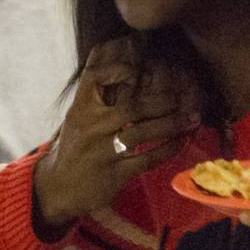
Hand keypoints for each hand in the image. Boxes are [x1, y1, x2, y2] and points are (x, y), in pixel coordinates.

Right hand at [33, 40, 198, 229]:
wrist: (57, 188)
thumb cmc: (75, 146)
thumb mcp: (79, 118)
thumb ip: (99, 95)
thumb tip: (125, 61)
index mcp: (80, 109)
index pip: (94, 77)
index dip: (118, 68)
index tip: (138, 68)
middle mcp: (91, 127)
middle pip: (131, 108)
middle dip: (161, 101)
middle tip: (181, 97)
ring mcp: (102, 152)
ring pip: (142, 133)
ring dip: (171, 124)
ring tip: (192, 117)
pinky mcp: (114, 174)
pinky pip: (148, 159)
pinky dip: (169, 149)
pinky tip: (182, 141)